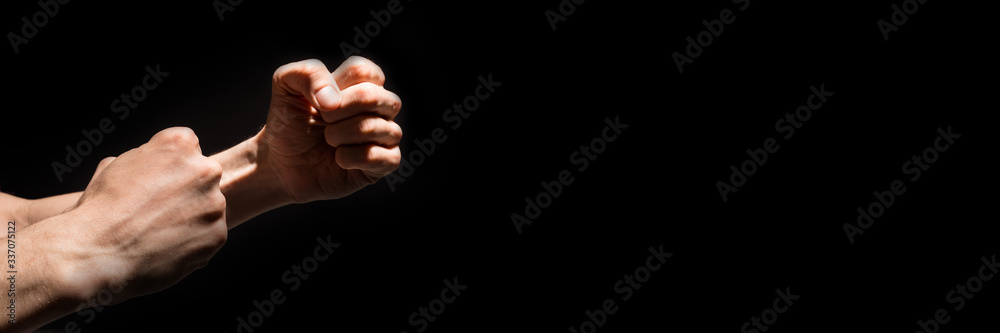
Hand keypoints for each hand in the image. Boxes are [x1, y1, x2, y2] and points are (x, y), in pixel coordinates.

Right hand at [40, 127, 227, 302]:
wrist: (98, 253)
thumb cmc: (101, 208)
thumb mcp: (114, 166)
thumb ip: (144, 158)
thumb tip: (148, 160)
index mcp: (179, 144)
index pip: (188, 149)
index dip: (170, 168)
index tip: (156, 184)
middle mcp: (204, 169)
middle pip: (203, 178)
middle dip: (186, 192)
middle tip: (158, 212)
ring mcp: (215, 203)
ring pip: (209, 208)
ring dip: (192, 218)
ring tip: (158, 233)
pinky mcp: (218, 234)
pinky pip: (209, 236)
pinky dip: (194, 243)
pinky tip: (167, 248)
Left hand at [260, 57, 402, 202]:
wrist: (282, 164)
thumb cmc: (289, 124)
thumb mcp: (286, 87)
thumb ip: (307, 73)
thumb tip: (333, 99)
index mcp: (360, 83)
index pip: (365, 70)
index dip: (338, 84)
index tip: (319, 99)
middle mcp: (378, 107)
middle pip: (378, 97)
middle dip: (341, 110)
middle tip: (323, 120)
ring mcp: (385, 135)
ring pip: (382, 128)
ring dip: (343, 135)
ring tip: (329, 140)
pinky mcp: (385, 163)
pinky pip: (384, 157)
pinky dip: (354, 158)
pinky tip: (340, 160)